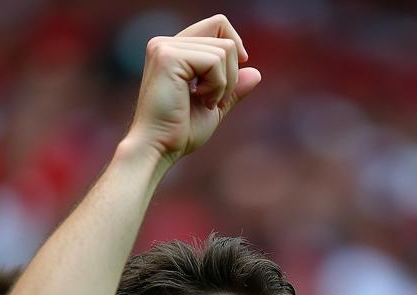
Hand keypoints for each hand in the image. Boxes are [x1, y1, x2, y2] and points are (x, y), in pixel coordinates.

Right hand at [125, 14, 261, 163]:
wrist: (159, 148)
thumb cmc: (180, 133)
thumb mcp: (214, 107)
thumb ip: (232, 89)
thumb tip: (256, 72)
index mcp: (174, 50)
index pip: (216, 25)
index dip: (234, 45)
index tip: (238, 71)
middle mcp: (167, 43)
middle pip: (224, 37)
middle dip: (231, 74)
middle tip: (215, 102)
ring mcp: (165, 46)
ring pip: (224, 50)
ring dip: (224, 84)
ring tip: (206, 103)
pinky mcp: (168, 56)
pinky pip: (215, 61)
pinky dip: (218, 86)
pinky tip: (201, 101)